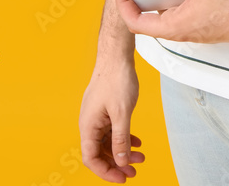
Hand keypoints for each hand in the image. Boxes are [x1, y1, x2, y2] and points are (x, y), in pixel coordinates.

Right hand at [79, 60, 144, 182]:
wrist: (116, 55)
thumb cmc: (116, 79)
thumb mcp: (122, 113)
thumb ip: (121, 139)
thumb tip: (120, 161)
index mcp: (88, 126)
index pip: (91, 159)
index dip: (106, 172)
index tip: (122, 178)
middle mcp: (89, 123)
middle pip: (100, 152)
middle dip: (117, 164)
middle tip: (133, 172)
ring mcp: (97, 116)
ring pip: (108, 142)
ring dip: (123, 151)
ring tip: (140, 157)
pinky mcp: (105, 109)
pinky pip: (112, 130)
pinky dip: (124, 137)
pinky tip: (137, 142)